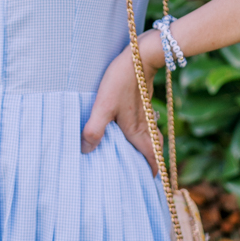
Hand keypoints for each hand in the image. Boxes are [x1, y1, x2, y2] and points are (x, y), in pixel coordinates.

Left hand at [81, 35, 163, 175]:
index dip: (152, 173)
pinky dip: (144, 132)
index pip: (152, 159)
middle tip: (140, 172)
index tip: (147, 184)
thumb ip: (94, 129)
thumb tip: (86, 150)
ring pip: (152, 136)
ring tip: (135, 153)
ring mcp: (147, 113)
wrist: (140, 56)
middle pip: (153, 150)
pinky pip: (148, 124)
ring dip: (147, 147)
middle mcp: (146, 125)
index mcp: (137, 131)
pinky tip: (129, 127)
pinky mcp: (144, 102)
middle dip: (150, 162)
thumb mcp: (103, 106)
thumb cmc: (121, 82)